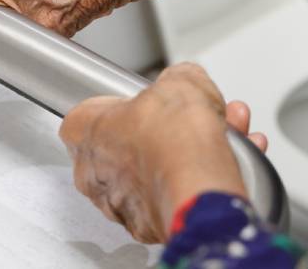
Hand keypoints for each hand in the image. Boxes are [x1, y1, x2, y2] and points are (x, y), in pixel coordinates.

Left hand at [58, 63, 265, 243]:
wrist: (199, 191)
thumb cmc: (173, 141)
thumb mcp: (182, 81)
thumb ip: (179, 78)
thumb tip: (186, 81)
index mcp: (84, 132)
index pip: (92, 112)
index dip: (126, 104)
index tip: (147, 103)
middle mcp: (92, 174)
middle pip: (127, 144)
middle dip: (163, 131)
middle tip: (189, 121)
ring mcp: (118, 205)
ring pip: (153, 172)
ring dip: (185, 156)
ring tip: (220, 139)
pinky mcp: (148, 228)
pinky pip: (172, 198)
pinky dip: (196, 183)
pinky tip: (223, 167)